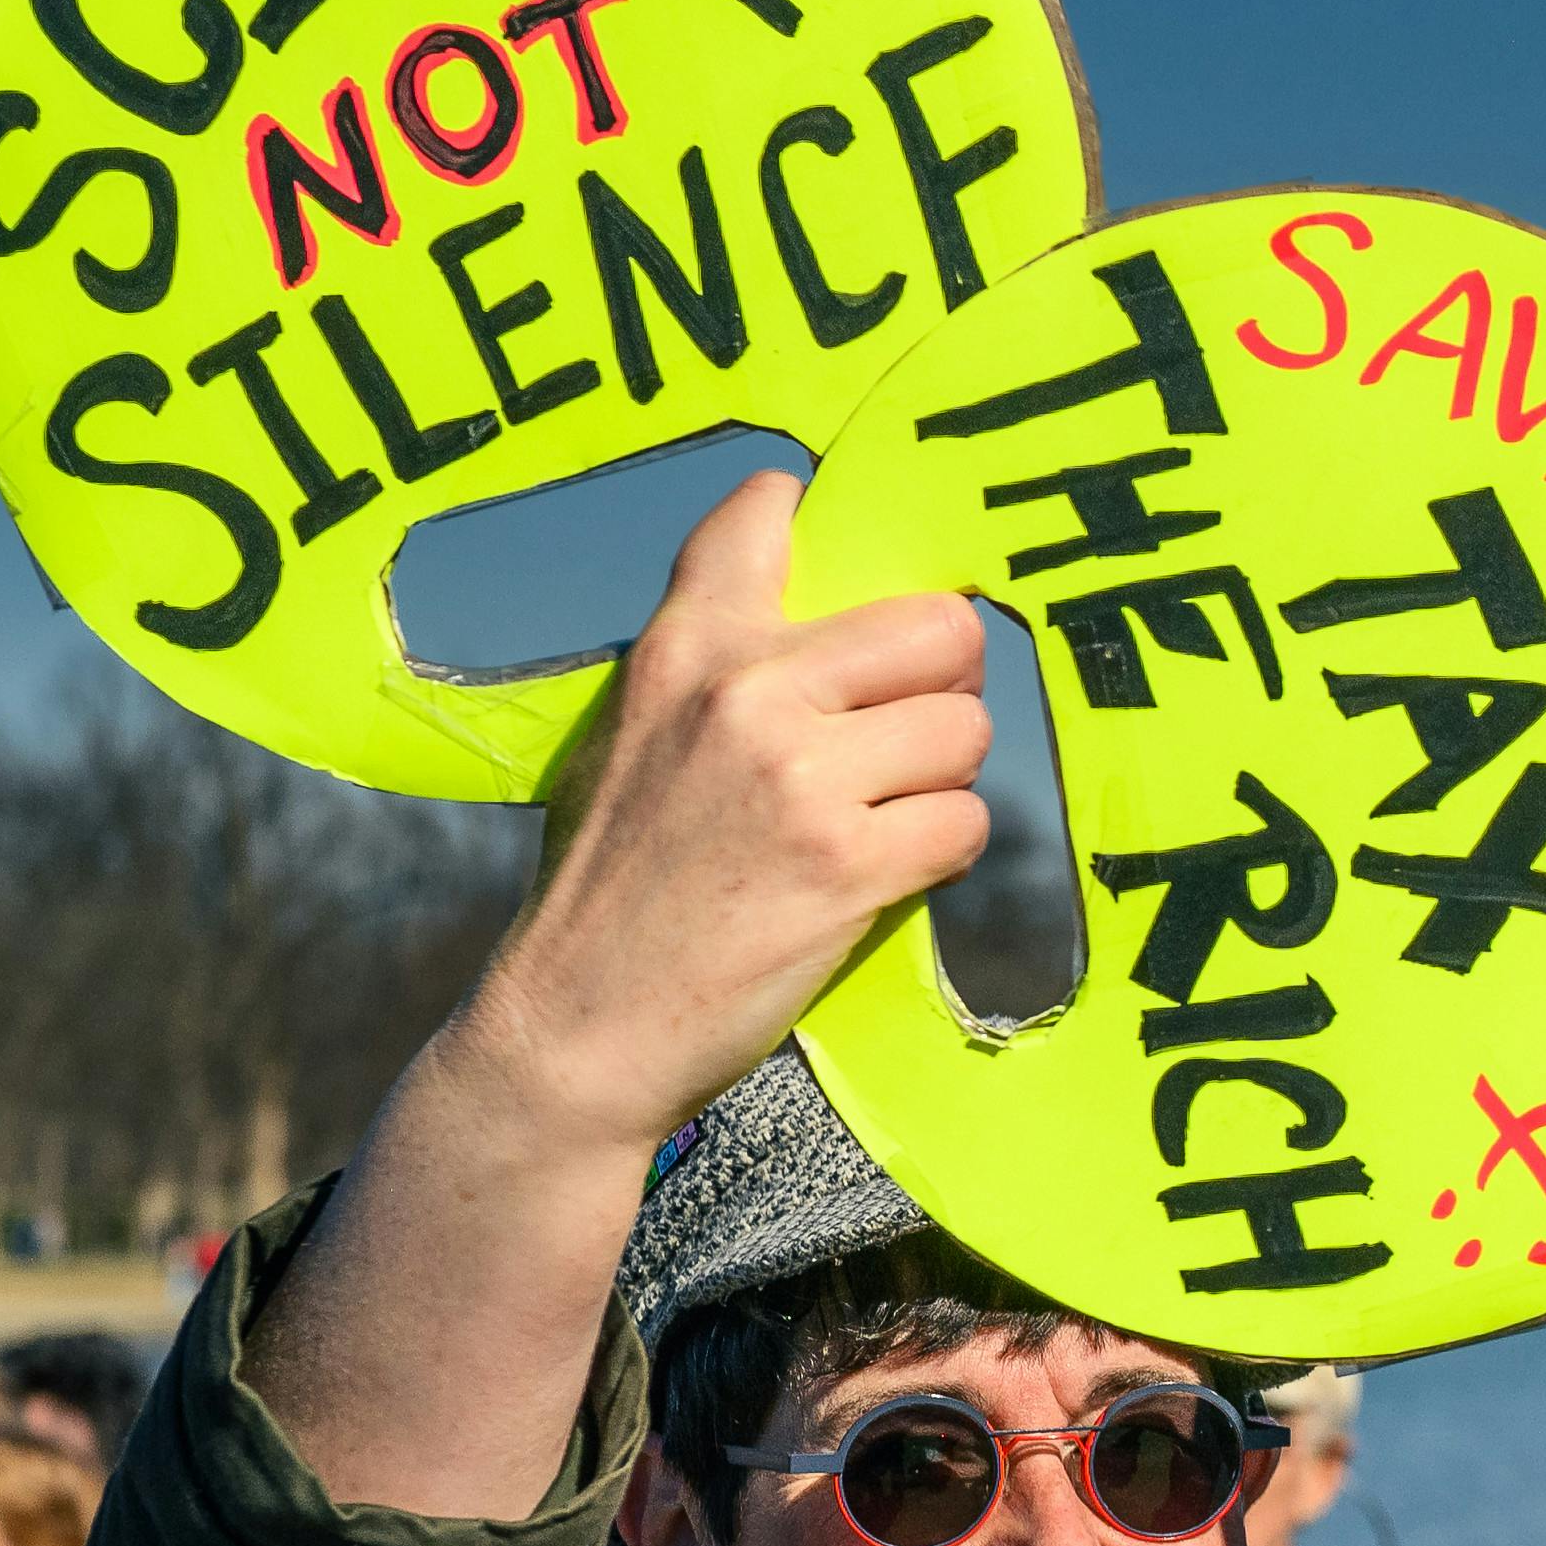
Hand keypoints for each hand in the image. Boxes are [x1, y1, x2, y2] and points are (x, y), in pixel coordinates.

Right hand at [466, 475, 997, 1156]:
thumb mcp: (628, 740)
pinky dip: (940, 855)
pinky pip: (965, 825)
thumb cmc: (612, 888)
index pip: (768, 519)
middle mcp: (746, 693)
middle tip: (906, 736)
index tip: (846, 553)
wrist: (577, 1026)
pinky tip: (881, 877)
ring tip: (878, 820)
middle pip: (940, 629)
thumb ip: (715, 672)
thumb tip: (826, 624)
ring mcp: (801, 778)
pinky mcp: (849, 864)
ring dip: (943, 783)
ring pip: (967, 733)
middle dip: (945, 685)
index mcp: (684, 649)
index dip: (830, 525)